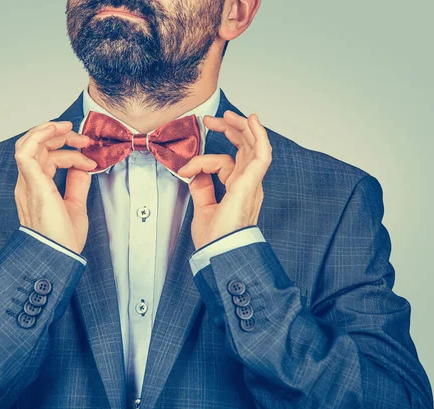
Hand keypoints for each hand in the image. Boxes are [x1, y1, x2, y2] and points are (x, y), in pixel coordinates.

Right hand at [14, 121, 97, 253]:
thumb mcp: (75, 205)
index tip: (89, 158)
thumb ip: (76, 184)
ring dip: (51, 131)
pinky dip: (39, 135)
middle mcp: (28, 183)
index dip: (68, 152)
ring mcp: (28, 183)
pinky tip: (56, 129)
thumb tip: (82, 168)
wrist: (59, 256)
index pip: (46, 158)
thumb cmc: (63, 239)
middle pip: (38, 147)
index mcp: (37, 188)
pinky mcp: (32, 184)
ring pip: (29, 143)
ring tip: (72, 131)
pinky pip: (25, 151)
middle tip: (84, 140)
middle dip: (61, 137)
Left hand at [177, 111, 271, 250]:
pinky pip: (261, 154)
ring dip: (241, 127)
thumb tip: (195, 172)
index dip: (205, 158)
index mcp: (239, 189)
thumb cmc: (216, 239)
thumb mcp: (203, 207)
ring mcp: (252, 183)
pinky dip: (258, 136)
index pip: (227, 161)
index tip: (186, 167)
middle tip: (212, 120)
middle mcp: (248, 184)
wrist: (219, 253)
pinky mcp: (250, 183)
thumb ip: (202, 188)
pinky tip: (251, 121)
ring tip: (227, 115)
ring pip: (253, 146)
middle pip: (245, 148)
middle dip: (230, 130)